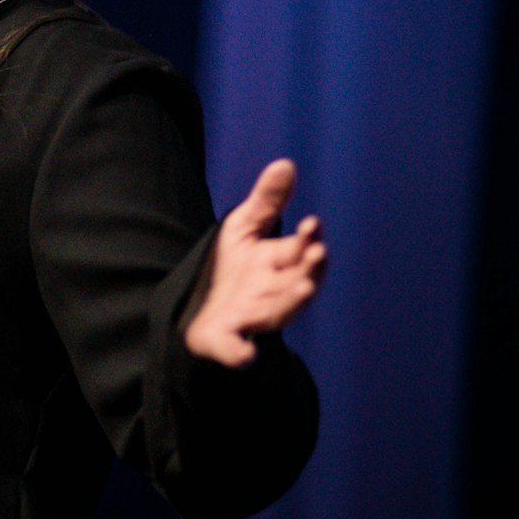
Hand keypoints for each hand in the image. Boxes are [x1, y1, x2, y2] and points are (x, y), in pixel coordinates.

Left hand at [184, 157, 327, 367]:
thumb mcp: (244, 228)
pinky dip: (239, 353)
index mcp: (279, 265)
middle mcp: (273, 292)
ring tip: (304, 288)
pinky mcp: (226, 338)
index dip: (306, 238)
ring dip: (291, 302)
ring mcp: (252, 316)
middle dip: (309, 269)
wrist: (201, 308)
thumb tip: (285, 162)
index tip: (311, 223)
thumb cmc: (233, 269)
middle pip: (298, 282)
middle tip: (318, 254)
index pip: (299, 250)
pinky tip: (244, 356)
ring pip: (277, 313)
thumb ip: (266, 201)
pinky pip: (235, 348)